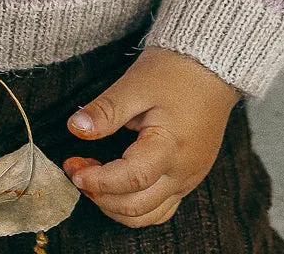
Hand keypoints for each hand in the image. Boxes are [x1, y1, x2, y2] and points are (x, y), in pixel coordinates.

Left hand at [63, 47, 240, 228]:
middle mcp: (183, 172)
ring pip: (150, 214)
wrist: (209, 69)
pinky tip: (115, 185)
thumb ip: (106, 110)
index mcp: (171, 147)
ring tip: (92, 179)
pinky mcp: (188, 177)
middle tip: (76, 170)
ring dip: (115, 205)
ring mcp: (188, 179)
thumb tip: (76, 128)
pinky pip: (161, 208)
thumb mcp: (135, 84)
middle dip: (100, 195)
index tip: (74, 169)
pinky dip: (134, 205)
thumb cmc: (174, 72)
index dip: (98, 180)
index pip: (130, 180)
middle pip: (138, 206)